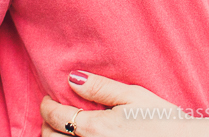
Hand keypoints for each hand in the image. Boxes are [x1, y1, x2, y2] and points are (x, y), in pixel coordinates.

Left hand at [40, 71, 187, 136]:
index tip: (48, 98)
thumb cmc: (161, 120)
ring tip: (64, 127)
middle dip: (47, 123)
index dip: (47, 105)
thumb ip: (101, 88)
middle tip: (54, 112)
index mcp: (95, 129)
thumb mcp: (134, 96)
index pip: (56, 116)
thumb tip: (72, 78)